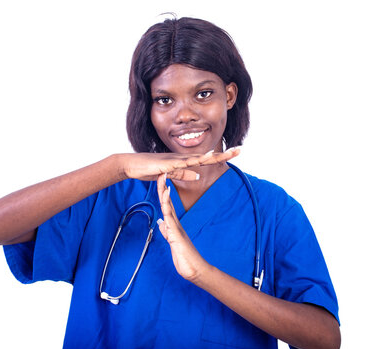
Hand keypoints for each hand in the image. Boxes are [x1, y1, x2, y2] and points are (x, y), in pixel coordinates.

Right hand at [119, 148, 239, 181]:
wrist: (131, 165)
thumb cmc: (148, 169)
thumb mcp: (169, 175)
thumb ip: (183, 175)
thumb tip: (198, 176)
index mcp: (184, 161)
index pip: (206, 158)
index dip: (220, 156)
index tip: (234, 153)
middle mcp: (181, 158)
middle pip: (206, 156)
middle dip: (223, 154)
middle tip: (239, 150)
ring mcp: (174, 160)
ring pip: (196, 158)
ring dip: (211, 157)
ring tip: (225, 154)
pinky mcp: (165, 166)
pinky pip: (180, 165)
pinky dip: (190, 163)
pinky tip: (199, 162)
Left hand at [156, 173, 209, 281]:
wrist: (194, 269)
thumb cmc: (184, 257)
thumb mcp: (172, 242)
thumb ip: (167, 231)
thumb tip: (161, 222)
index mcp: (173, 224)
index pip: (166, 204)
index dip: (162, 192)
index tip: (160, 179)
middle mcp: (175, 222)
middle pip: (167, 201)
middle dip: (163, 186)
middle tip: (161, 170)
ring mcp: (176, 227)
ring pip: (168, 205)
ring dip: (164, 191)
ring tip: (162, 177)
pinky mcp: (176, 233)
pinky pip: (170, 217)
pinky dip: (167, 205)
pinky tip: (165, 195)